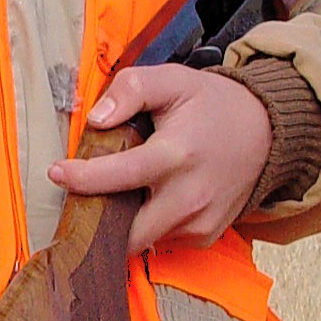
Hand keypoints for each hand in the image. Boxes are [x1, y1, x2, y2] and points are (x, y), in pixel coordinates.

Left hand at [48, 65, 271, 254]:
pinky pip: (163, 240)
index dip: (82, 178)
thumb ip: (130, 90)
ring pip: (142, 239)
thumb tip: (96, 119)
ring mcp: (200, 223)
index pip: (119, 176)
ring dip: (123, 222)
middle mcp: (189, 197)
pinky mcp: (205, 237)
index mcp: (177, 156)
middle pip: (126, 230)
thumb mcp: (172, 80)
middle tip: (79, 197)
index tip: (55, 172)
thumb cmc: (211, 104)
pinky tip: (149, 198)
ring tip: (118, 191)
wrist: (265, 131)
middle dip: (98, 219)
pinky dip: (148, 224)